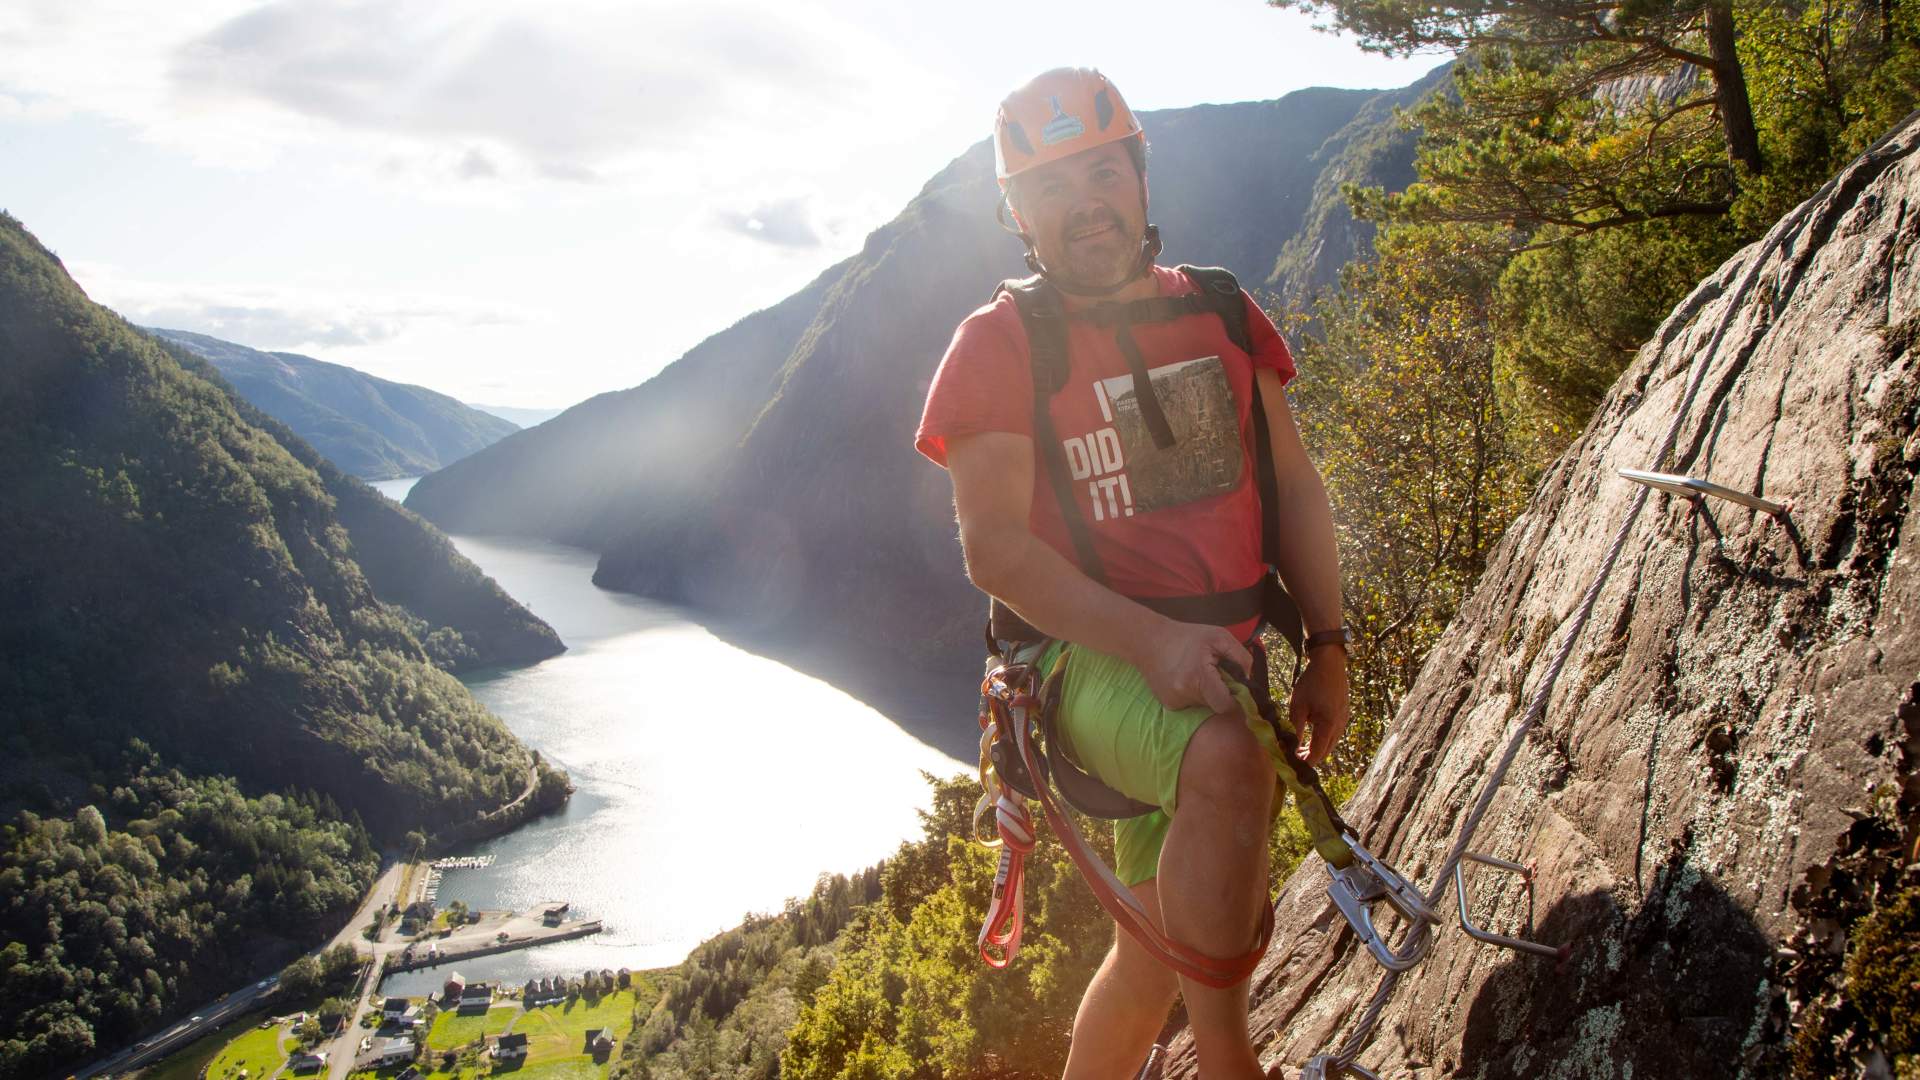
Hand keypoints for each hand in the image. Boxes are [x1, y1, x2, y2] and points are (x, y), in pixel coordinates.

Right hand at [1136, 621, 1252, 714]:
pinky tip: (1184, 678)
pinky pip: (1190, 705)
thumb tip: (1248, 679)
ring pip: (1202, 705)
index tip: (1234, 688)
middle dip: (1219, 692)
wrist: (1148, 640)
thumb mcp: (1219, 636)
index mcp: (1198, 677)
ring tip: (1195, 672)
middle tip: (1213, 673)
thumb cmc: (1187, 636)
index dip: (1234, 699)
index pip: (1225, 705)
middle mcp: (1184, 694)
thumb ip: (1240, 656)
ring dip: (1205, 692)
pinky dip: (1192, 694)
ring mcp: (1173, 702)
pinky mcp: (1167, 705)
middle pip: (1215, 704)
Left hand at [1289, 651, 1350, 764]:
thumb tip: (1289, 747)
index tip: (1293, 765)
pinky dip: (1323, 738)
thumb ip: (1295, 728)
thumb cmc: (1311, 683)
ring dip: (1317, 748)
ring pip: (1331, 742)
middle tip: (1294, 757)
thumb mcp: (1298, 706)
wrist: (1330, 663)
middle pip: (1326, 751)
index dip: (1305, 762)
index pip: (1317, 753)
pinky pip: (1334, 733)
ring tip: (1300, 747)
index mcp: (1329, 725)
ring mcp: (1344, 720)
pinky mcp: (1344, 714)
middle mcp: (1340, 725)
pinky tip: (1311, 733)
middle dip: (1311, 757)